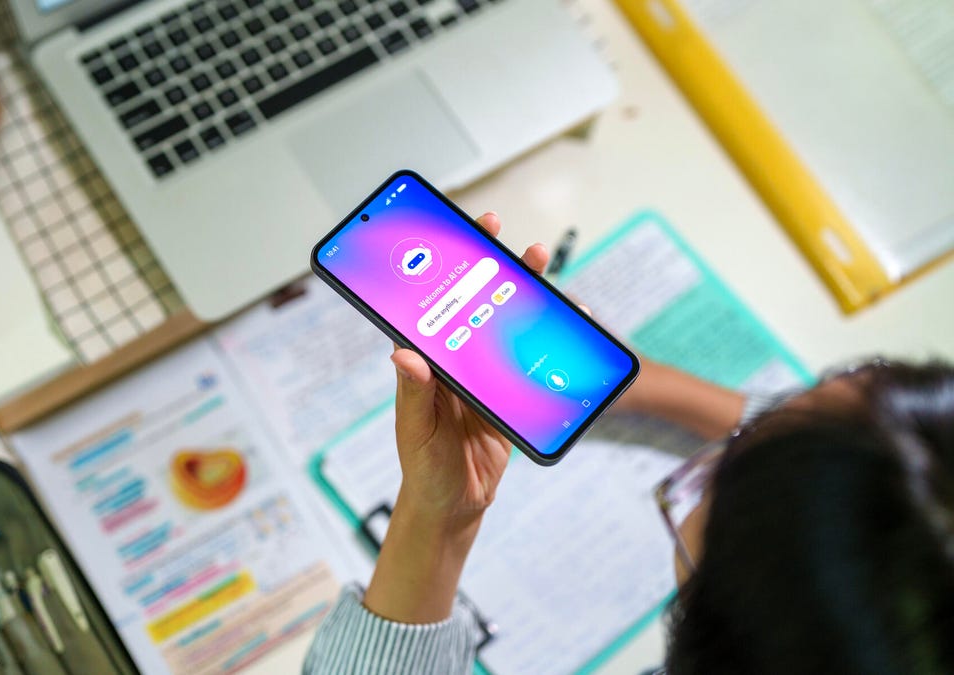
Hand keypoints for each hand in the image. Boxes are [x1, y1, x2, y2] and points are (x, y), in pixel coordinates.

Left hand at [390, 212, 549, 522]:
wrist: (454, 507)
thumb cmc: (423, 468)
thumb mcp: (417, 431)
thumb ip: (415, 393)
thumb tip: (404, 352)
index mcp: (425, 364)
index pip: (433, 307)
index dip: (444, 269)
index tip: (458, 234)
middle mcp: (453, 363)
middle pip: (473, 306)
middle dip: (489, 269)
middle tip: (504, 236)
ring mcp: (483, 377)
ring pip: (504, 327)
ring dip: (522, 297)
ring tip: (539, 265)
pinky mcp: (508, 396)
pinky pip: (528, 360)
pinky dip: (547, 340)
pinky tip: (565, 322)